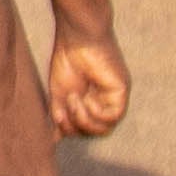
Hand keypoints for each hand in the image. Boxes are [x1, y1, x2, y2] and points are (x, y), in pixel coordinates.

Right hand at [43, 23, 132, 142]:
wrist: (76, 36)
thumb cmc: (67, 59)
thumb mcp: (60, 94)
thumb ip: (60, 116)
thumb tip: (53, 140)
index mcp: (90, 101)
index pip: (83, 128)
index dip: (69, 129)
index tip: (55, 117)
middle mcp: (104, 101)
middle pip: (94, 131)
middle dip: (76, 127)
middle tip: (63, 112)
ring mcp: (113, 97)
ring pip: (104, 128)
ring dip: (84, 120)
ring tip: (74, 101)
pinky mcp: (121, 92)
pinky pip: (112, 116)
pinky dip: (96, 114)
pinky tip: (85, 100)